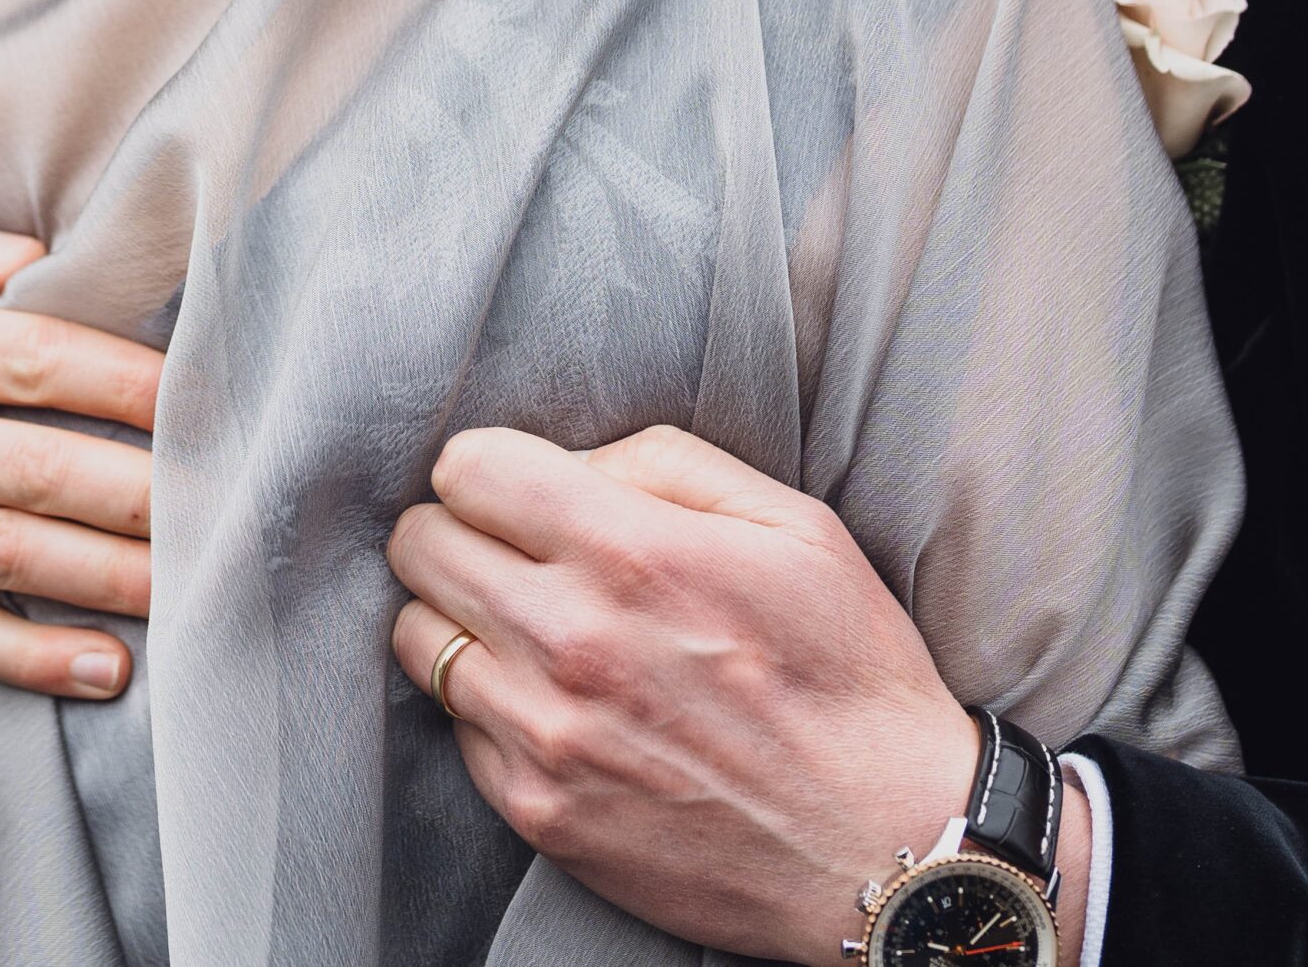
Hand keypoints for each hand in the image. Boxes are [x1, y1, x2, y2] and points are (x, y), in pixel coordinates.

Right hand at [0, 200, 161, 700]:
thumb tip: (40, 250)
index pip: (36, 359)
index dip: (133, 379)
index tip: (210, 391)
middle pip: (42, 470)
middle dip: (149, 488)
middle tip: (238, 496)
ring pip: (11, 558)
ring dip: (116, 576)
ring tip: (200, 582)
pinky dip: (33, 658)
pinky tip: (107, 666)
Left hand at [386, 425, 983, 965]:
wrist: (888, 845)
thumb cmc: (850, 677)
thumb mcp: (793, 527)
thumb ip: (665, 463)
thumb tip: (569, 462)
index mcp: (631, 554)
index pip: (465, 470)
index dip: (492, 470)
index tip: (522, 492)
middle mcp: (569, 641)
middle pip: (420, 546)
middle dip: (462, 533)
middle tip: (517, 554)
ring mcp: (545, 735)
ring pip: (419, 637)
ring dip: (462, 621)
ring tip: (530, 631)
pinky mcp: (538, 812)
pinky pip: (455, 728)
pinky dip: (488, 708)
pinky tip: (558, 706)